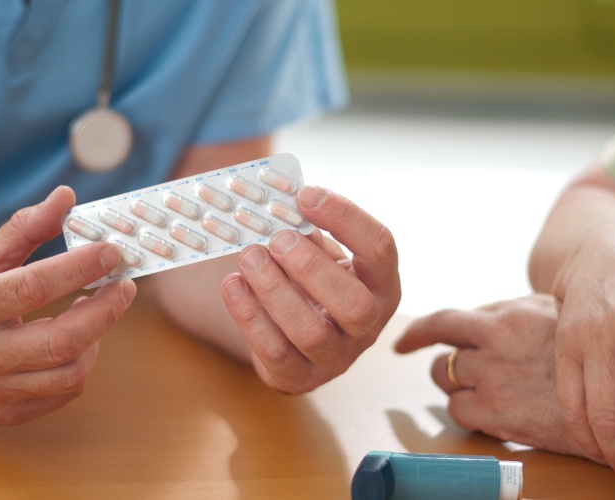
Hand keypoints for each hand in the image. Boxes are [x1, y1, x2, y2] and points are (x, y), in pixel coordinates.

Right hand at [0, 186, 135, 425]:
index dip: (79, 268)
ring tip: (94, 312)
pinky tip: (79, 342)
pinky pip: (63, 393)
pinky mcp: (5, 412)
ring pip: (70, 374)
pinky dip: (81, 365)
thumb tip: (67, 197)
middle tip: (123, 286)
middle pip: (62, 341)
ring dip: (97, 339)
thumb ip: (26, 228)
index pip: (33, 287)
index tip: (111, 252)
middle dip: (105, 310)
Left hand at [220, 186, 399, 393]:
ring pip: (311, 333)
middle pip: (354, 304)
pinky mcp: (299, 378)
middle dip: (312, 268)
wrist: (290, 333)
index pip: (380, 248)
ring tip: (249, 257)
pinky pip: (275, 352)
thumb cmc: (310, 282)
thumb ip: (306, 229)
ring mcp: (337, 358)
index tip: (305, 195)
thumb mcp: (319, 252)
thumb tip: (280, 200)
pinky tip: (232, 284)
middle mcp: (369, 325)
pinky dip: (250, 316)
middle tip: (277, 239)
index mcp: (382, 284)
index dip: (345, 218)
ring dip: (276, 292)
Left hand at [395, 294, 588, 458]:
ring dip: (458, 387)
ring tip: (492, 392)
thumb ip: (515, 312)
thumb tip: (486, 315)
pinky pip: (458, 411)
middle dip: (448, 364)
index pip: (444, 320)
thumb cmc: (594, 352)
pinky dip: (469, 413)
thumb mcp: (556, 313)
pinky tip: (496, 413)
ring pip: (446, 380)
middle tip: (467, 374)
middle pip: (441, 353)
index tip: (403, 342)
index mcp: (507, 316)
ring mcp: (493, 378)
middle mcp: (494, 342)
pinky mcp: (498, 413)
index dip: (418, 332)